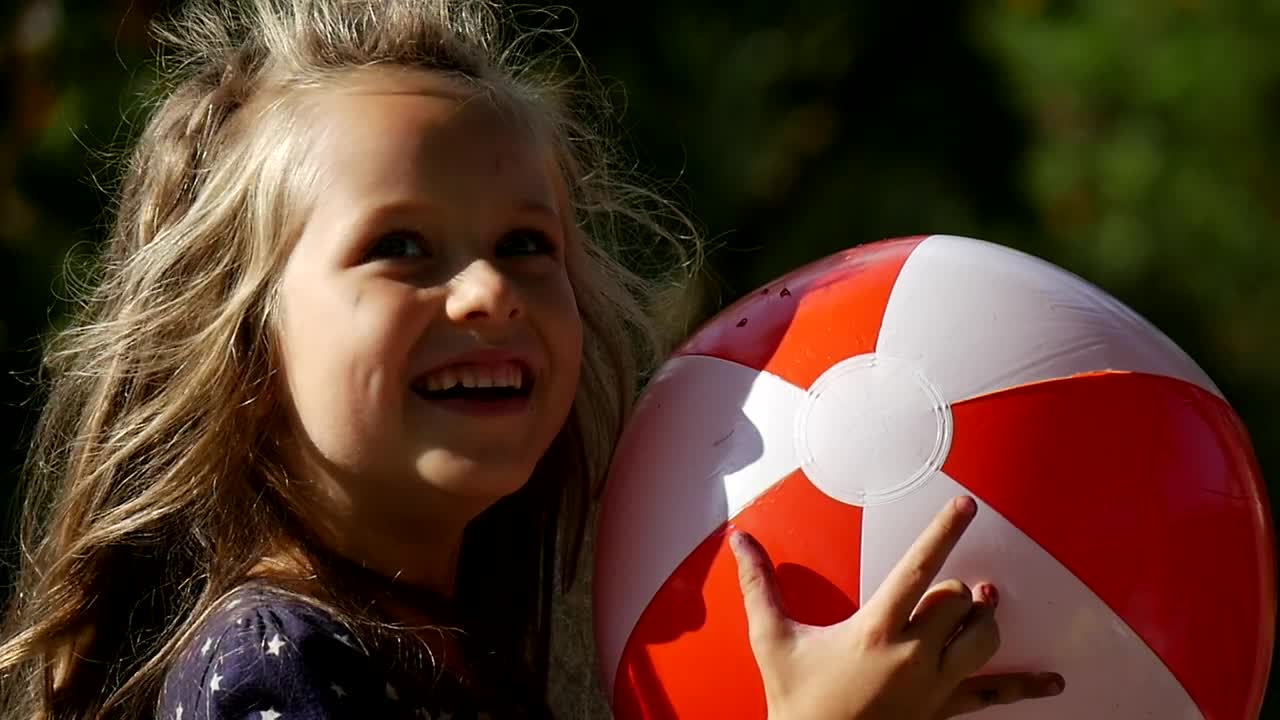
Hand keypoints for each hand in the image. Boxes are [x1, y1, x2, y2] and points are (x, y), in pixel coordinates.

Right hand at [730, 495, 1064, 719]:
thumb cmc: (797, 703)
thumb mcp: (774, 641)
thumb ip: (759, 586)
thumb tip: (741, 541)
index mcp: (876, 630)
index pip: (919, 569)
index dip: (943, 532)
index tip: (965, 505)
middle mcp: (913, 655)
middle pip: (959, 601)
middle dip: (956, 587)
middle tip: (947, 585)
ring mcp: (934, 686)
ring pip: (983, 638)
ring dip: (984, 618)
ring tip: (981, 605)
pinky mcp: (944, 711)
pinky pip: (994, 696)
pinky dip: (1025, 687)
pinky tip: (1052, 682)